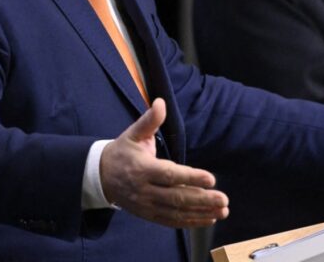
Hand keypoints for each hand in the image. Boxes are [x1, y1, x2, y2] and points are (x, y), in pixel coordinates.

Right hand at [100, 98, 228, 227]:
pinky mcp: (149, 214)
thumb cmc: (122, 152)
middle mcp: (145, 190)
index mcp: (142, 168)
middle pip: (176, 198)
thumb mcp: (133, 133)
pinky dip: (190, 222)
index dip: (191, 178)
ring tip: (222, 211)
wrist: (100, 176)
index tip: (211, 179)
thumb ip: (149, 120)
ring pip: (176, 213)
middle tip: (223, 200)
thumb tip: (161, 102)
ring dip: (201, 214)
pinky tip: (208, 219)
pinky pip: (171, 221)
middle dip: (202, 200)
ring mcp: (146, 205)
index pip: (169, 175)